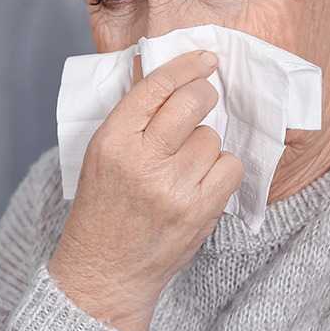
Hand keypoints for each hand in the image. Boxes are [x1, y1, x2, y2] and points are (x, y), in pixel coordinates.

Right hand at [48, 50, 243, 330]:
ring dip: (205, 144)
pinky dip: (221, 169)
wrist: (104, 272)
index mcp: (111, 141)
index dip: (185, 66)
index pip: (155, 87)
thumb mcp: (100, 155)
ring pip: (211, 137)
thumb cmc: (102, 209)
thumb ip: (132, 118)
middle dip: (203, 95)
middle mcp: (141, 161)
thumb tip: (168, 74)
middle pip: (192, 103)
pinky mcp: (199, 210)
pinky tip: (201, 181)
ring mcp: (172, 187)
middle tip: (203, 100)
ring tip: (184, 165)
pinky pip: (229, 166)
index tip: (204, 58)